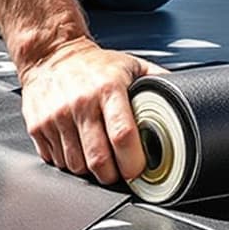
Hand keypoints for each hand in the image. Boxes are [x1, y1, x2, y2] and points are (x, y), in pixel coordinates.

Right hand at [18, 38, 162, 185]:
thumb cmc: (94, 65)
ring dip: (90, 170)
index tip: (140, 170)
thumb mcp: (131, 66)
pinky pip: (57, 161)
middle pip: (99, 160)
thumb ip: (159, 83)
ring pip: (77, 166)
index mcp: (108, 89)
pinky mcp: (38, 127)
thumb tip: (190, 97)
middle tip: (120, 172)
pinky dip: (69, 162)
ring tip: (98, 156)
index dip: (134, 162)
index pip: (123, 135)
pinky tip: (77, 147)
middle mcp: (80, 103)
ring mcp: (56, 117)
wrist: (50, 53)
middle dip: (113, 175)